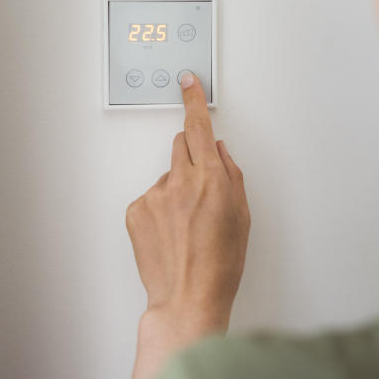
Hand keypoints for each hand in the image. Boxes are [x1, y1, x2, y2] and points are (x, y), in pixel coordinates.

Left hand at [126, 72, 249, 378]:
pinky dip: (159, 209)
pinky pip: (150, 197)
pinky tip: (170, 233)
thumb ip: (231, 176)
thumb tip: (218, 153)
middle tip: (200, 190)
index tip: (187, 81)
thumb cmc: (221, 263)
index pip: (200, 126)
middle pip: (182, 146)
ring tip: (186, 226)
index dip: (193, 100)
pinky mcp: (136, 210)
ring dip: (176, 190)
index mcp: (212, 179)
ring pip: (167, 176)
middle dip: (191, 157)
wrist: (189, 296)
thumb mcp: (242, 215)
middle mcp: (181, 181)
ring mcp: (155, 195)